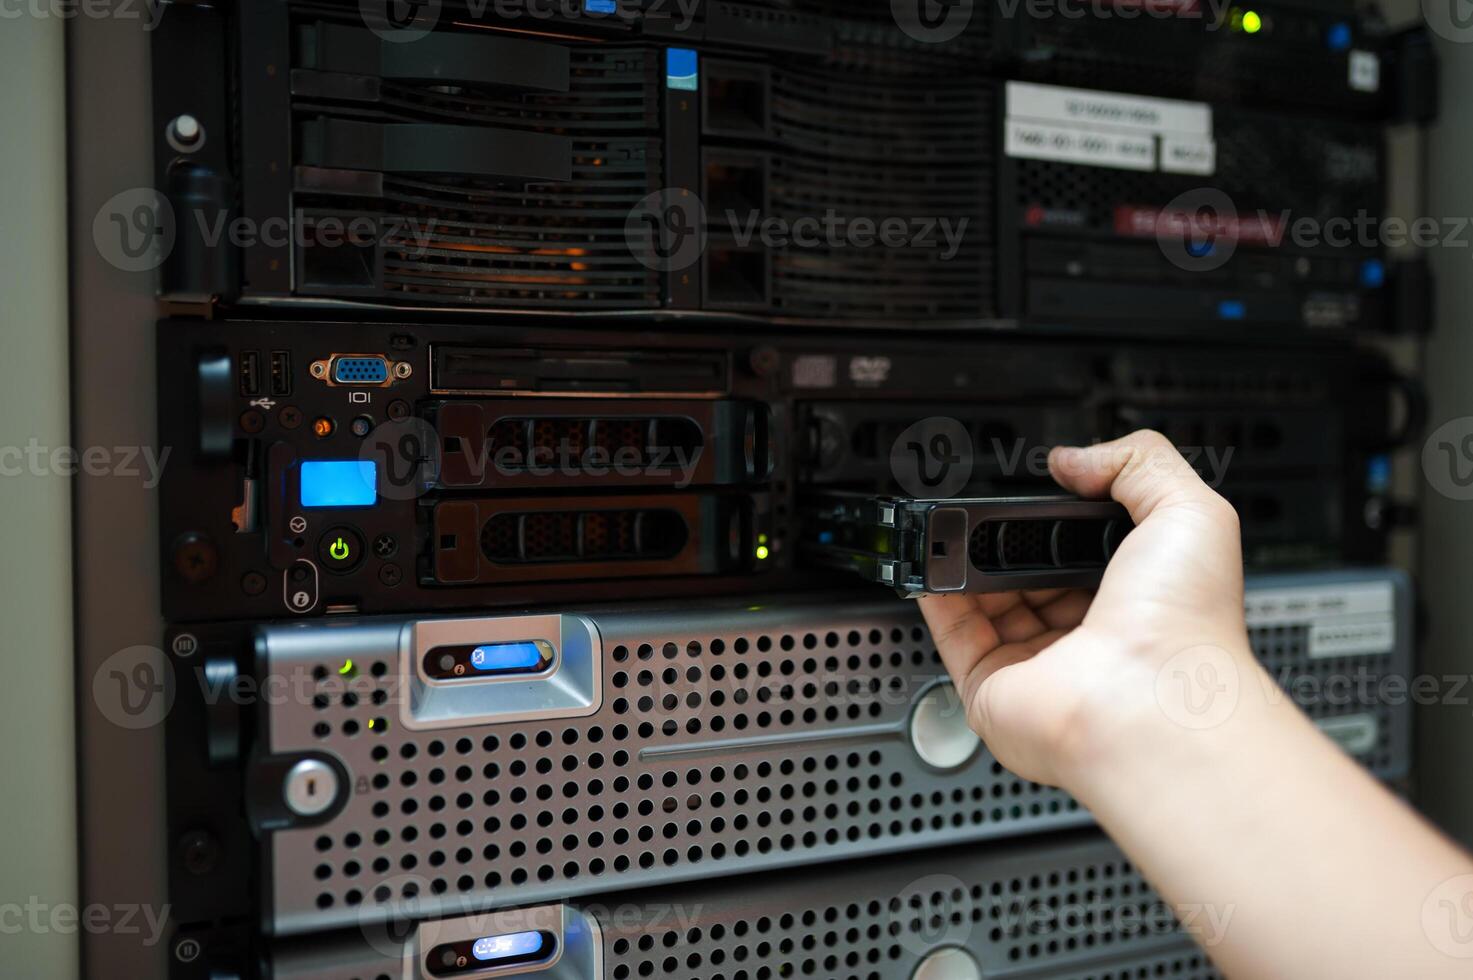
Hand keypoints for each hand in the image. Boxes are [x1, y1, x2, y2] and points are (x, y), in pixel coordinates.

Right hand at [918, 429, 1256, 788]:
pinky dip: (939, 600)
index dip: (1063, 518)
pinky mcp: (993, 691)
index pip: (1088, 550)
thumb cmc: (1186, 625)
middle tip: (993, 511)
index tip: (1042, 489)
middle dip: (1008, 540)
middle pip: (1032, 576)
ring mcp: (1039, 666)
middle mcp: (1089, 637)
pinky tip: (937, 564)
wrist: (1152, 701)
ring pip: (988, 605)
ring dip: (966, 563)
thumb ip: (1138, 463)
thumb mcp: (1189, 511)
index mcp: (1138, 598)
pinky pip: (955, 638)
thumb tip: (1075, 459)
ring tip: (955, 528)